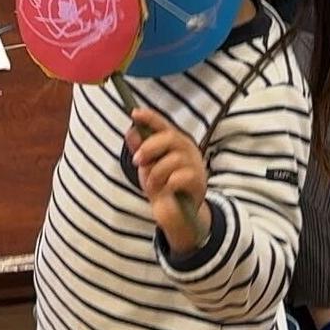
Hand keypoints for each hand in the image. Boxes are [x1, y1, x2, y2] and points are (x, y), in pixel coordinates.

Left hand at [128, 102, 210, 255]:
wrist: (176, 216)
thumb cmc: (162, 187)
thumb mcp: (147, 167)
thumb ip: (140, 150)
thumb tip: (130, 131)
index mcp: (175, 143)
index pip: (163, 125)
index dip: (150, 117)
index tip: (134, 113)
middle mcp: (188, 150)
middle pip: (170, 137)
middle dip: (149, 148)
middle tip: (136, 161)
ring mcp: (195, 165)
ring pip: (172, 159)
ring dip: (155, 174)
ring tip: (152, 185)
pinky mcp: (198, 182)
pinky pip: (179, 177)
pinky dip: (167, 185)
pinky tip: (166, 191)